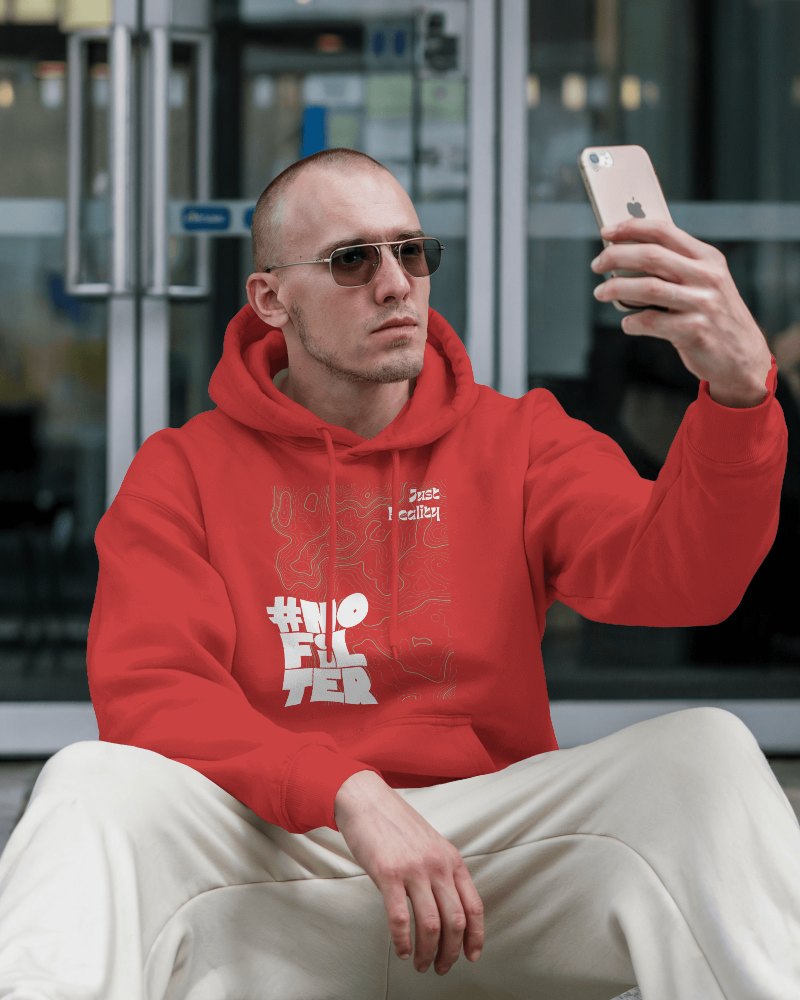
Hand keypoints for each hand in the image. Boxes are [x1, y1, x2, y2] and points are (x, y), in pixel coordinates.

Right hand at [334, 770, 483, 975]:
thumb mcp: (431, 844)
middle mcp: (438, 865)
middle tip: (441, 967)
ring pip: (431, 924)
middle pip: (455, 921)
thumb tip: (448, 908)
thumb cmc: (396, 824)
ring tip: (421, 964)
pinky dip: (403, 941)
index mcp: (452, 859)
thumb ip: (442, 871)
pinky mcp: (388, 874)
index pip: (474, 906)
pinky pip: (400, 918)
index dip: (476, 936)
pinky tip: (402, 950)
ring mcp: (413, 869)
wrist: (367, 801)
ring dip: (428, 952)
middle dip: (451, 952)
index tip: (471, 956)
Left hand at [591, 218, 772, 407]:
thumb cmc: (713, 316)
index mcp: (708, 258)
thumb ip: (676, 267)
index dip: (631, 228)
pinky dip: (632, 322)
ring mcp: (702, 304)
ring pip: (647, 288)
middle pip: (651, 256)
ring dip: (616, 288)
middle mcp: (707, 277)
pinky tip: (628, 323)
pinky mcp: (694, 331)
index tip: (607, 232)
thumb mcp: (706, 283)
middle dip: (616, 257)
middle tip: (597, 265)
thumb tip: (627, 255)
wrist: (742, 357)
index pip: (664, 231)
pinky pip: (651, 322)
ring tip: (601, 292)